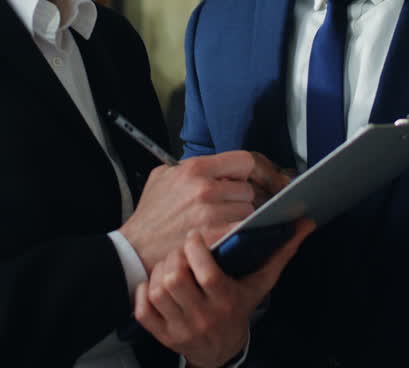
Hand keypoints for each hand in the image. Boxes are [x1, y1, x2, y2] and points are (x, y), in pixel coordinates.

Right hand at [120, 151, 291, 273]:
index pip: (245, 160)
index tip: (272, 180)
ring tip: (223, 226)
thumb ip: (191, 165)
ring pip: (248, 212)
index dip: (262, 170)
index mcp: (195, 168)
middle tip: (231, 210)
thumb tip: (221, 167)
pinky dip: (242, 234)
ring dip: (241, 220)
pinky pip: (243, 230)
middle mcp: (205, 188)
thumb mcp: (162, 176)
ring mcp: (211, 213)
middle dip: (243, 201)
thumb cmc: (151, 214)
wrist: (135, 248)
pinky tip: (233, 237)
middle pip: (249, 190)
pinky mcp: (214, 236)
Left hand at [135, 220, 314, 366]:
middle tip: (180, 250)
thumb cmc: (240, 307)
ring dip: (160, 271)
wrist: (221, 350)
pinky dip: (143, 293)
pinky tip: (156, 284)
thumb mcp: (261, 282)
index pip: (205, 272)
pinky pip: (142, 310)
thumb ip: (281, 252)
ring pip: (158, 290)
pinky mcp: (162, 335)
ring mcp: (180, 328)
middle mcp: (203, 317)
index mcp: (227, 301)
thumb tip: (305, 223)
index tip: (195, 236)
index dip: (195, 248)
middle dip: (175, 256)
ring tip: (171, 264)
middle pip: (176, 279)